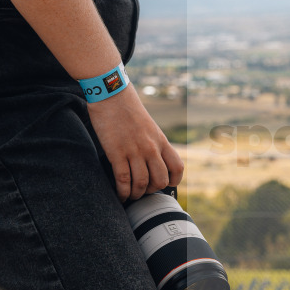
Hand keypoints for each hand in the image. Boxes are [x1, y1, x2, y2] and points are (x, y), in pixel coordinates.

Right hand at [87, 86, 183, 201]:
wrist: (112, 94)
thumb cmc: (129, 110)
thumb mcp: (149, 126)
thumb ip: (153, 143)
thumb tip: (153, 160)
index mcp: (161, 140)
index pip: (177, 167)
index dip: (174, 180)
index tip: (165, 184)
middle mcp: (151, 148)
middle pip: (160, 180)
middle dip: (152, 190)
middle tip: (144, 189)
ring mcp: (134, 151)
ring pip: (141, 183)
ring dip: (136, 194)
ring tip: (131, 195)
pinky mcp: (117, 153)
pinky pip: (123, 179)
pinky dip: (122, 192)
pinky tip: (120, 195)